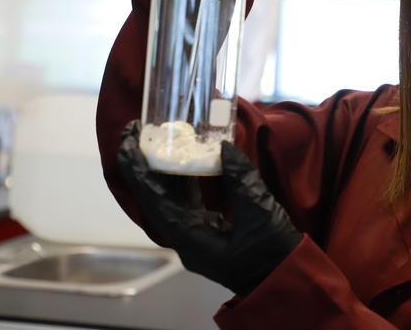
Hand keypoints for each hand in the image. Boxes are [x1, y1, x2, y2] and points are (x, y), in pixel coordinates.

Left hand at [116, 121, 301, 295]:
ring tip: (160, 138)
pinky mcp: (205, 231)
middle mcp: (183, 236)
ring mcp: (193, 235)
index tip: (128, 137)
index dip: (135, 166)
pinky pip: (185, 201)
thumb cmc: (271, 253)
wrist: (282, 280)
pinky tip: (185, 158)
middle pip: (153, 195)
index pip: (150, 196)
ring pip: (168, 197)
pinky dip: (182, 179)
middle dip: (144, 162)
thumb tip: (225, 146)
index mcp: (188, 236)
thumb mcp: (259, 211)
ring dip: (162, 168)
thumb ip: (241, 177)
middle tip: (140, 130)